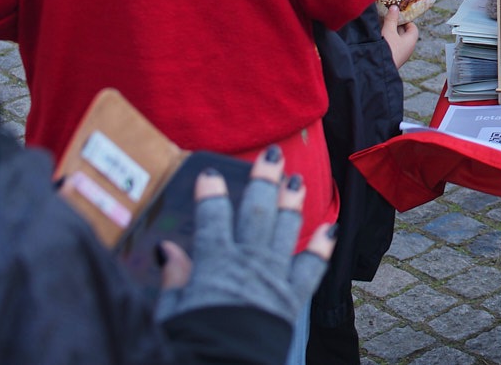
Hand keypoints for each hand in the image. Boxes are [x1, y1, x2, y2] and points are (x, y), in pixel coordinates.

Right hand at [155, 150, 333, 328]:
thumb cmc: (193, 345)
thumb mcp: (170, 314)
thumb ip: (173, 280)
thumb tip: (169, 250)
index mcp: (215, 265)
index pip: (212, 219)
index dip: (211, 194)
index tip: (209, 173)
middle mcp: (249, 263)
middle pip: (257, 213)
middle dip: (264, 182)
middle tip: (272, 156)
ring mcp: (274, 278)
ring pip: (286, 231)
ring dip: (292, 204)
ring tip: (297, 180)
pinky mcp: (293, 298)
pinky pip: (312, 268)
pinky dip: (323, 247)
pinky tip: (331, 228)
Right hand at [381, 4, 418, 67]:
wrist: (378, 69)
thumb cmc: (387, 49)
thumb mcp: (388, 31)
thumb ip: (391, 19)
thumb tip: (395, 7)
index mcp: (411, 41)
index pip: (412, 28)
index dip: (406, 20)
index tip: (397, 15)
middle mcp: (407, 48)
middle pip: (404, 33)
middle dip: (396, 25)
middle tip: (387, 18)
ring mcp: (400, 55)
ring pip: (396, 40)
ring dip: (390, 33)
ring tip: (381, 26)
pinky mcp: (392, 59)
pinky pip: (391, 47)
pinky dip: (386, 40)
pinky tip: (378, 37)